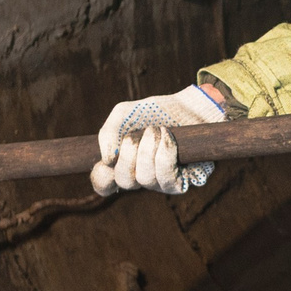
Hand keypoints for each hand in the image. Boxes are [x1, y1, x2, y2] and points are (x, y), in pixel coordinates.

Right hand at [91, 84, 227, 195]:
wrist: (189, 105)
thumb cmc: (154, 112)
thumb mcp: (124, 113)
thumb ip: (108, 133)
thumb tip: (108, 160)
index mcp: (124, 165)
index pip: (104, 185)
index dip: (102, 176)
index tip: (110, 158)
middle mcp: (141, 177)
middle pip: (125, 182)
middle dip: (129, 155)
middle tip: (136, 134)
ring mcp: (162, 182)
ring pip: (145, 180)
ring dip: (148, 150)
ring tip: (154, 130)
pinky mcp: (183, 181)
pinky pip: (168, 180)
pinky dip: (164, 155)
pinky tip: (166, 138)